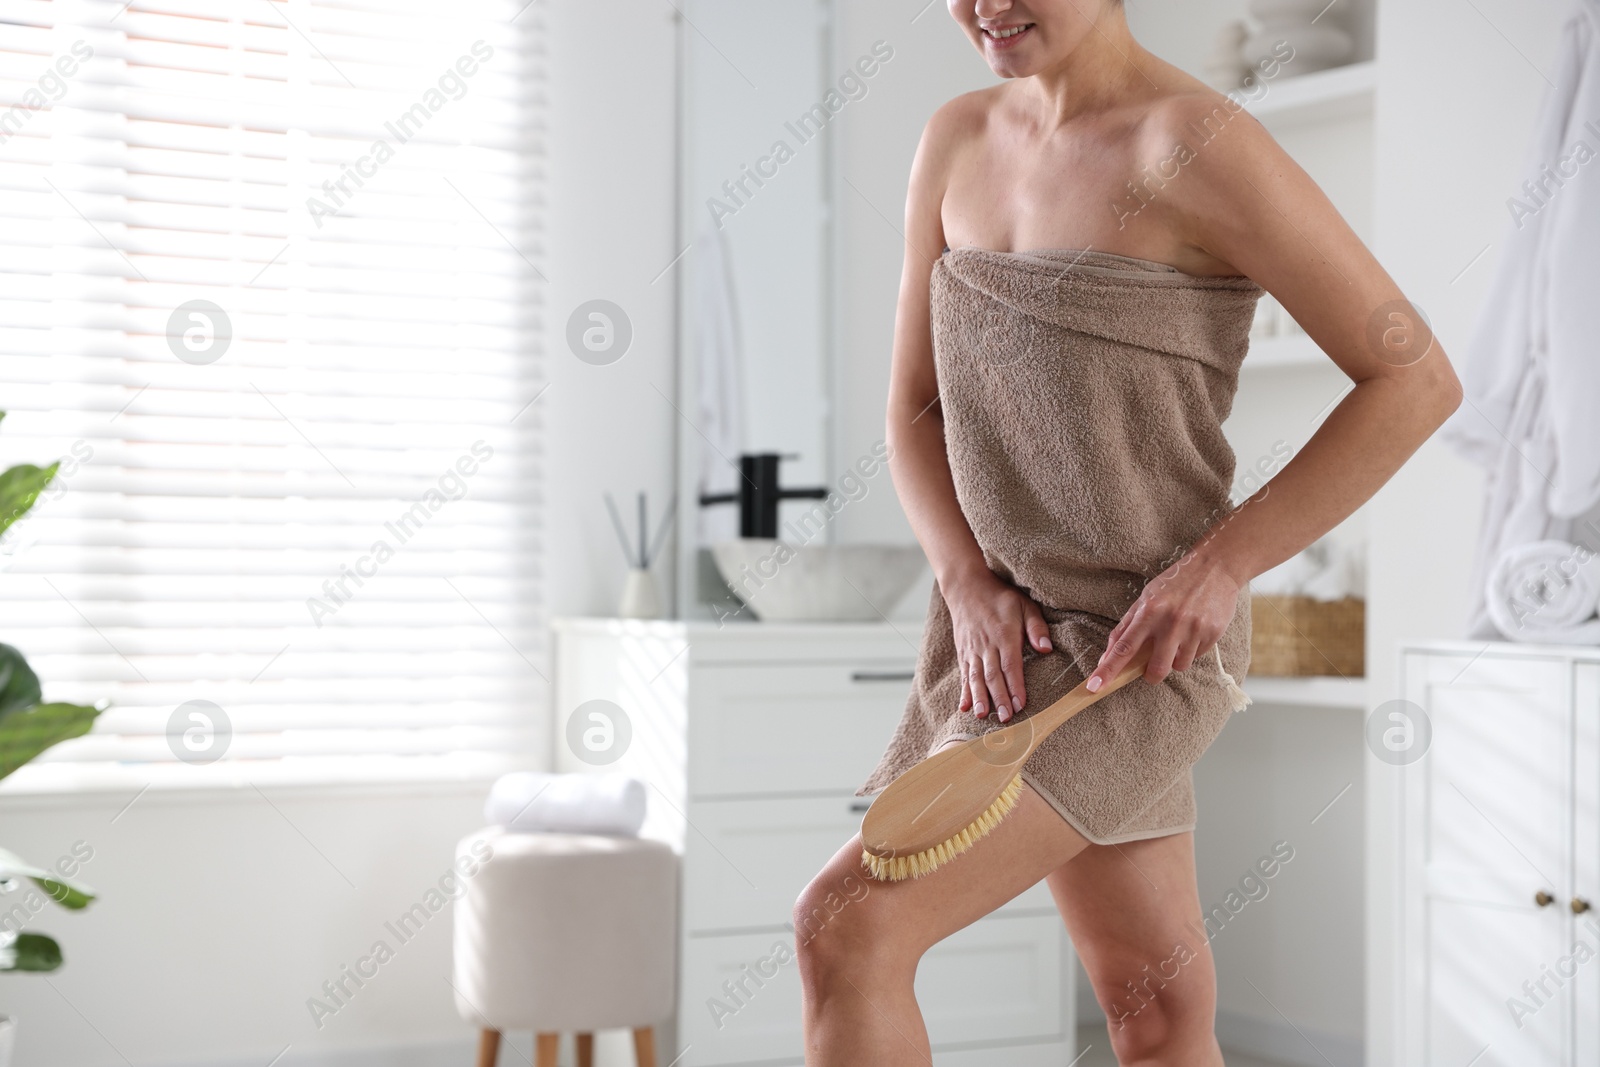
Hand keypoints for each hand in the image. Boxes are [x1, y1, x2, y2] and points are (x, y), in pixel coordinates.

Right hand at [942, 569, 1053, 722]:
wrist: (966, 587)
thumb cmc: (1000, 597)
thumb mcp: (1024, 604)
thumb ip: (1036, 626)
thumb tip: (1046, 648)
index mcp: (1004, 635)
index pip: (1011, 664)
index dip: (1015, 686)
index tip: (1021, 704)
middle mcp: (986, 645)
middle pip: (992, 675)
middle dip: (999, 698)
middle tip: (1005, 718)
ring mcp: (972, 650)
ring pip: (975, 677)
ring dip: (979, 698)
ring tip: (982, 715)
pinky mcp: (963, 653)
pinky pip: (963, 675)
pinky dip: (963, 692)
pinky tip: (964, 707)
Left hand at [1087, 552, 1243, 692]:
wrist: (1215, 568)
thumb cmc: (1174, 584)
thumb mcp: (1145, 599)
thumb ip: (1126, 628)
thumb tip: (1107, 656)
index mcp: (1149, 611)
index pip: (1123, 647)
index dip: (1108, 669)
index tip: (1093, 687)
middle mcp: (1171, 621)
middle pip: (1155, 669)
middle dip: (1151, 675)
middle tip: (1151, 668)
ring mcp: (1193, 628)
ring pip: (1179, 666)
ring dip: (1174, 660)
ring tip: (1178, 638)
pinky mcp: (1213, 633)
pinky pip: (1197, 656)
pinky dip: (1191, 650)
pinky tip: (1193, 631)